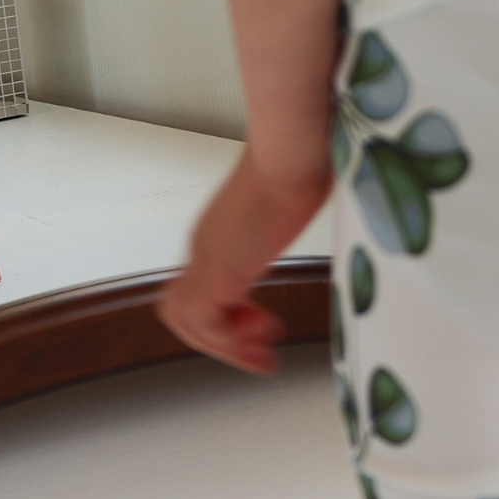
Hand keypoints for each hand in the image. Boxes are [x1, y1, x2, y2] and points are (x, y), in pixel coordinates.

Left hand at [158, 152, 332, 374]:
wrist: (296, 146)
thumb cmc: (304, 159)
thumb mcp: (295, 195)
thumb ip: (293, 213)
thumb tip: (318, 208)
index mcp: (220, 230)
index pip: (200, 286)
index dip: (227, 314)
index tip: (263, 322)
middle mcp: (206, 245)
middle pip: (179, 308)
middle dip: (218, 338)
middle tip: (261, 345)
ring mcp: (207, 257)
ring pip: (183, 319)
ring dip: (222, 345)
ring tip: (262, 351)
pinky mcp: (219, 270)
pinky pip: (205, 323)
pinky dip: (229, 341)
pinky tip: (264, 337)